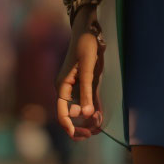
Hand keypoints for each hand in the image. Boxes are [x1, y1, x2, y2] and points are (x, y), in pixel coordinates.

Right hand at [54, 5, 104, 139]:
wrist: (88, 29)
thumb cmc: (85, 46)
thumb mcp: (87, 69)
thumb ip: (87, 91)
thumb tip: (87, 114)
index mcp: (62, 87)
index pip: (62, 113)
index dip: (71, 126)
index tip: (82, 134)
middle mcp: (67, 89)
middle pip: (71, 114)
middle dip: (81, 125)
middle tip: (93, 133)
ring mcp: (77, 86)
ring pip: (81, 109)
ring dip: (88, 118)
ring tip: (99, 126)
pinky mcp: (86, 82)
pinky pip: (88, 100)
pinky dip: (93, 109)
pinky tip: (100, 116)